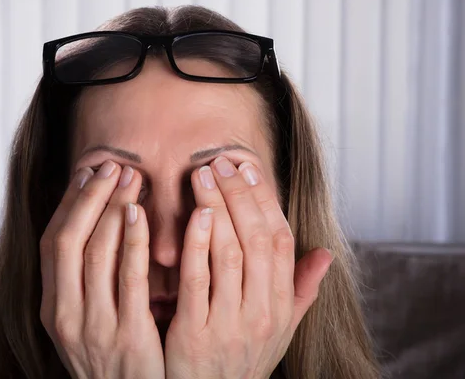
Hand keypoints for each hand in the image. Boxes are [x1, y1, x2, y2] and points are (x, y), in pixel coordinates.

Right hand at [39, 161, 164, 378]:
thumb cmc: (113, 358)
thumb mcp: (86, 321)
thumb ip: (87, 281)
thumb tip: (99, 226)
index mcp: (53, 308)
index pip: (52, 244)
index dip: (69, 205)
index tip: (87, 174)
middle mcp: (65, 315)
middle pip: (68, 241)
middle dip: (90, 199)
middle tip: (112, 166)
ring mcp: (93, 327)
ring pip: (95, 254)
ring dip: (111, 210)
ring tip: (130, 178)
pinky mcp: (126, 336)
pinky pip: (128, 279)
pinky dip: (132, 241)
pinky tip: (140, 213)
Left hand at [165, 157, 333, 377]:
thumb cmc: (242, 360)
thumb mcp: (280, 330)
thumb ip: (300, 291)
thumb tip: (326, 254)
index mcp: (280, 305)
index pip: (279, 242)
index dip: (265, 201)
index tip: (248, 169)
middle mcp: (261, 312)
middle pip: (255, 240)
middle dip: (238, 195)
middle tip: (219, 162)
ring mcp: (229, 324)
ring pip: (229, 253)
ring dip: (217, 208)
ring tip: (201, 175)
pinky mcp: (195, 334)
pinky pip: (197, 281)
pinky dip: (197, 244)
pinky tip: (194, 215)